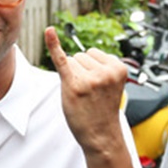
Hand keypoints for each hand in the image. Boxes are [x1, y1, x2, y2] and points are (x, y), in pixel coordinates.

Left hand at [44, 27, 128, 155]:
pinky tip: (49, 31)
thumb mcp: (110, 84)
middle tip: (91, 94)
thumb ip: (99, 65)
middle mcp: (105, 72)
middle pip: (81, 56)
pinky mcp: (73, 85)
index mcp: (119, 68)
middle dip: (82, 72)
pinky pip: (61, 59)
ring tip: (84, 95)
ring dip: (73, 76)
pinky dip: (53, 43)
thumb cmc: (102, 110)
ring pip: (71, 61)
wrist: (101, 136)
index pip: (93, 53)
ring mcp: (89, 78)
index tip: (99, 87)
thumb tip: (85, 52)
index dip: (92, 69)